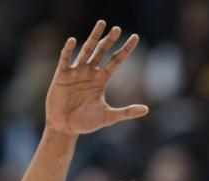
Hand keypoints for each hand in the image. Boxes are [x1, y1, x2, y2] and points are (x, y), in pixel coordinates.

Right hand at [46, 20, 147, 135]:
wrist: (65, 127)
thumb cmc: (86, 122)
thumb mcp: (109, 117)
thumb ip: (126, 112)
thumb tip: (147, 110)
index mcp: (101, 79)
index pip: (116, 60)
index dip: (126, 49)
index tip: (136, 37)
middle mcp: (90, 72)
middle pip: (102, 51)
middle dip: (109, 40)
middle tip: (117, 28)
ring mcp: (76, 72)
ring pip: (86, 50)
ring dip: (93, 38)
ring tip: (101, 24)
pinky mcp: (61, 75)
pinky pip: (65, 59)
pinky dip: (68, 50)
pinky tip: (72, 40)